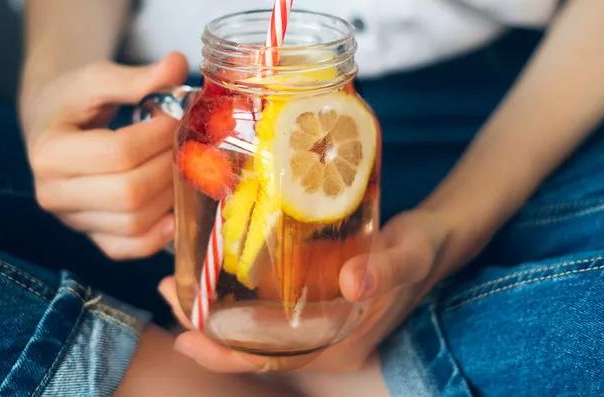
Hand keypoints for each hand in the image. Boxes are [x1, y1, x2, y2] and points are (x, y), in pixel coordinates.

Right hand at [22, 52, 188, 259]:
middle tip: (187, 142)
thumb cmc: (75, 100)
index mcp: (48, 152)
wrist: (55, 125)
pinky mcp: (93, 237)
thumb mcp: (97, 78)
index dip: (158, 135)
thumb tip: (178, 64)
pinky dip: (160, 235)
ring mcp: (74, 221)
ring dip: (172, 194)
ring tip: (182, 164)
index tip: (177, 116)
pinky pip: (130, 249)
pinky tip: (176, 208)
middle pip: (130, 192)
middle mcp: (53, 194)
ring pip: (135, 223)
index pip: (118, 153)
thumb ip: (136, 76)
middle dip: (170, 165)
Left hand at [159, 206, 478, 372]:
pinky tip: (217, 269)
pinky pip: (266, 310)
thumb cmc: (420, 250)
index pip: (270, 363)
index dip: (225, 356)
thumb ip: (384, 269)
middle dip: (205, 328)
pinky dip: (236, 296)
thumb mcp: (407, 256)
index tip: (187, 334)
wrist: (434, 240)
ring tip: (178, 280)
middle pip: (252, 349)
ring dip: (214, 311)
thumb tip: (353, 283)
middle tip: (169, 290)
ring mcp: (316, 325)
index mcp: (340, 347)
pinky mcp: (313, 303)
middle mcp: (323, 343)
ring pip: (254, 330)